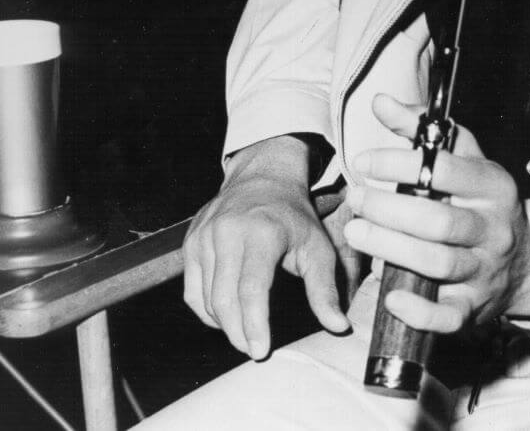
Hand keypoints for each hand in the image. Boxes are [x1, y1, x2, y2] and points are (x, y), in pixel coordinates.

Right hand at [183, 135, 350, 358]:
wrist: (264, 177)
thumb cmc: (293, 215)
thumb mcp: (317, 246)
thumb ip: (324, 288)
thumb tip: (338, 325)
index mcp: (262, 232)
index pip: (251, 289)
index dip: (254, 324)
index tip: (261, 350)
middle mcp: (228, 231)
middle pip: (224, 298)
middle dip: (238, 332)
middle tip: (254, 349)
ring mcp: (205, 235)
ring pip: (205, 298)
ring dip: (223, 324)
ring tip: (244, 333)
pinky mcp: (191, 241)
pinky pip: (191, 290)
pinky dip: (206, 311)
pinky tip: (225, 317)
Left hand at [345, 94, 529, 334]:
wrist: (523, 264)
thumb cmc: (482, 203)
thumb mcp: (465, 161)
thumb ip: (422, 131)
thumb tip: (381, 102)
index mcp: (493, 185)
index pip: (446, 168)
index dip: (400, 162)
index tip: (365, 160)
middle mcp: (492, 228)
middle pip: (439, 220)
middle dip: (389, 209)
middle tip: (355, 197)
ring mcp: (484, 270)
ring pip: (438, 263)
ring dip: (391, 248)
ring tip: (355, 232)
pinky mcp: (472, 308)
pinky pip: (448, 316)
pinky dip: (419, 311)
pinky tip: (391, 295)